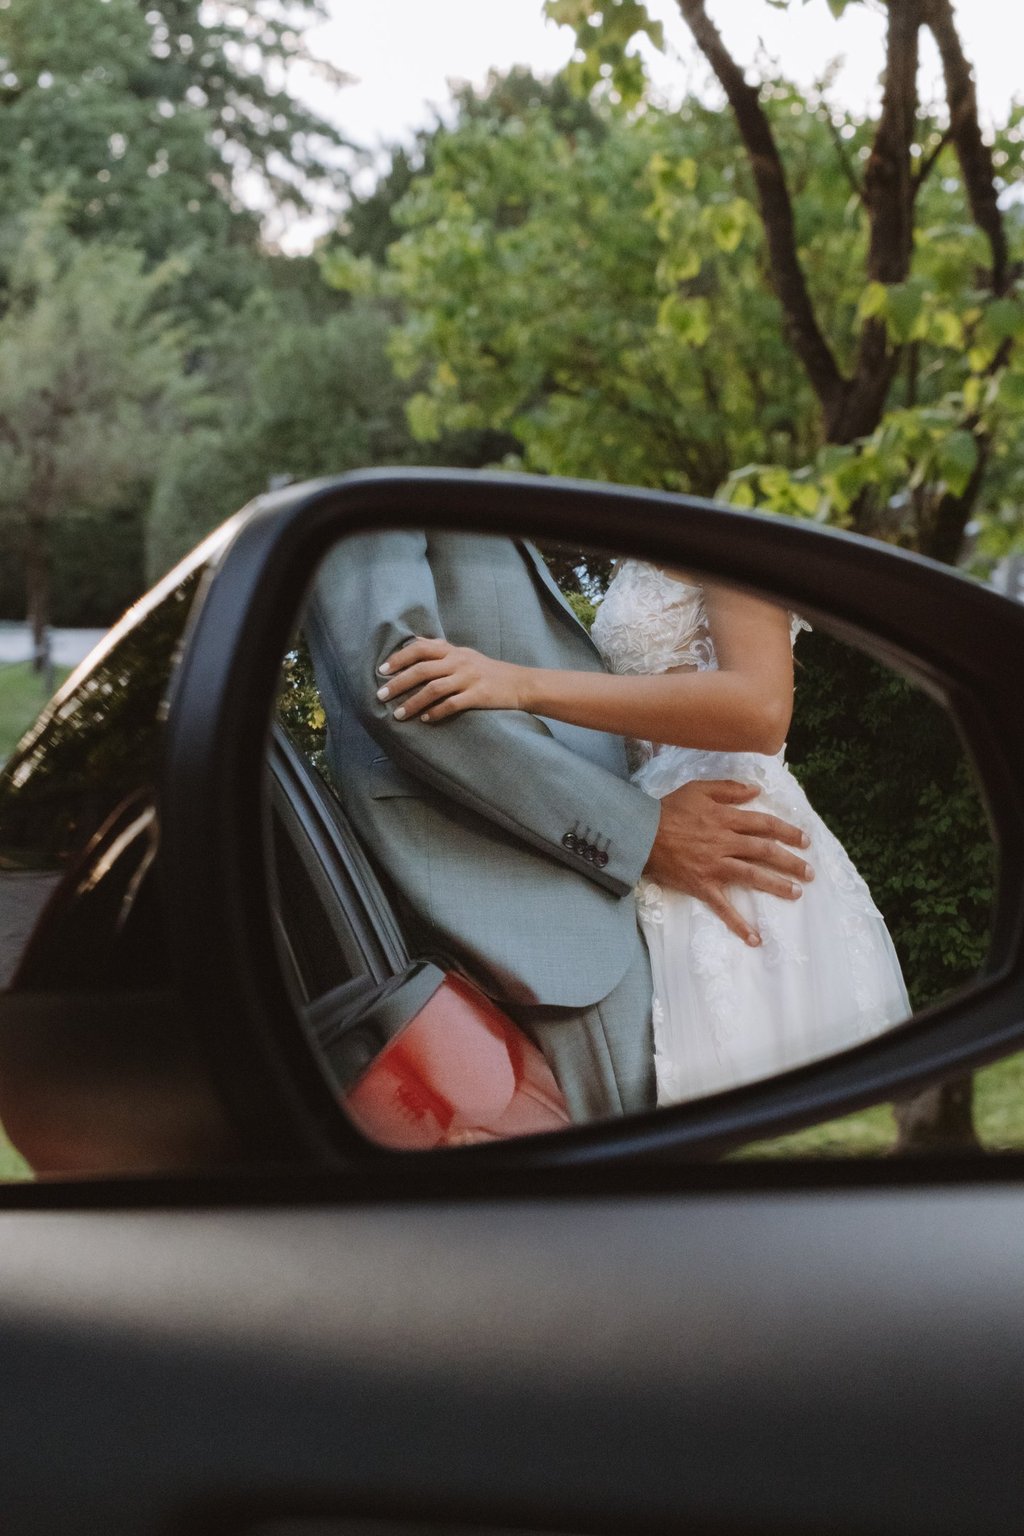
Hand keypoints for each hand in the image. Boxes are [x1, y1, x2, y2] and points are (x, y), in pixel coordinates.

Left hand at [376, 637, 526, 720]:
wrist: (519, 683)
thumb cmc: (487, 670)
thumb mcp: (464, 654)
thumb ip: (440, 649)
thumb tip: (414, 641)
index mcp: (453, 651)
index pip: (420, 649)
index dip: (399, 659)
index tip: (381, 670)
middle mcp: (459, 662)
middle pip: (422, 670)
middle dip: (398, 683)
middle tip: (381, 696)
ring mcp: (469, 679)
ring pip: (434, 689)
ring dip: (413, 703)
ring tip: (398, 715)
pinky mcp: (478, 696)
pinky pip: (452, 704)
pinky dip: (436, 712)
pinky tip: (425, 720)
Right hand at [644, 779, 813, 945]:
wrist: (640, 834)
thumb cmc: (667, 810)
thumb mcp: (697, 789)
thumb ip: (728, 788)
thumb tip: (755, 790)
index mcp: (725, 819)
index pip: (764, 825)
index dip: (787, 832)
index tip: (805, 840)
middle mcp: (725, 843)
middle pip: (765, 851)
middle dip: (791, 861)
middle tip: (810, 872)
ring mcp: (714, 866)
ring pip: (752, 876)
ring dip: (777, 885)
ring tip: (796, 893)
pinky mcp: (702, 886)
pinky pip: (723, 907)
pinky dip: (739, 924)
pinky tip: (755, 939)